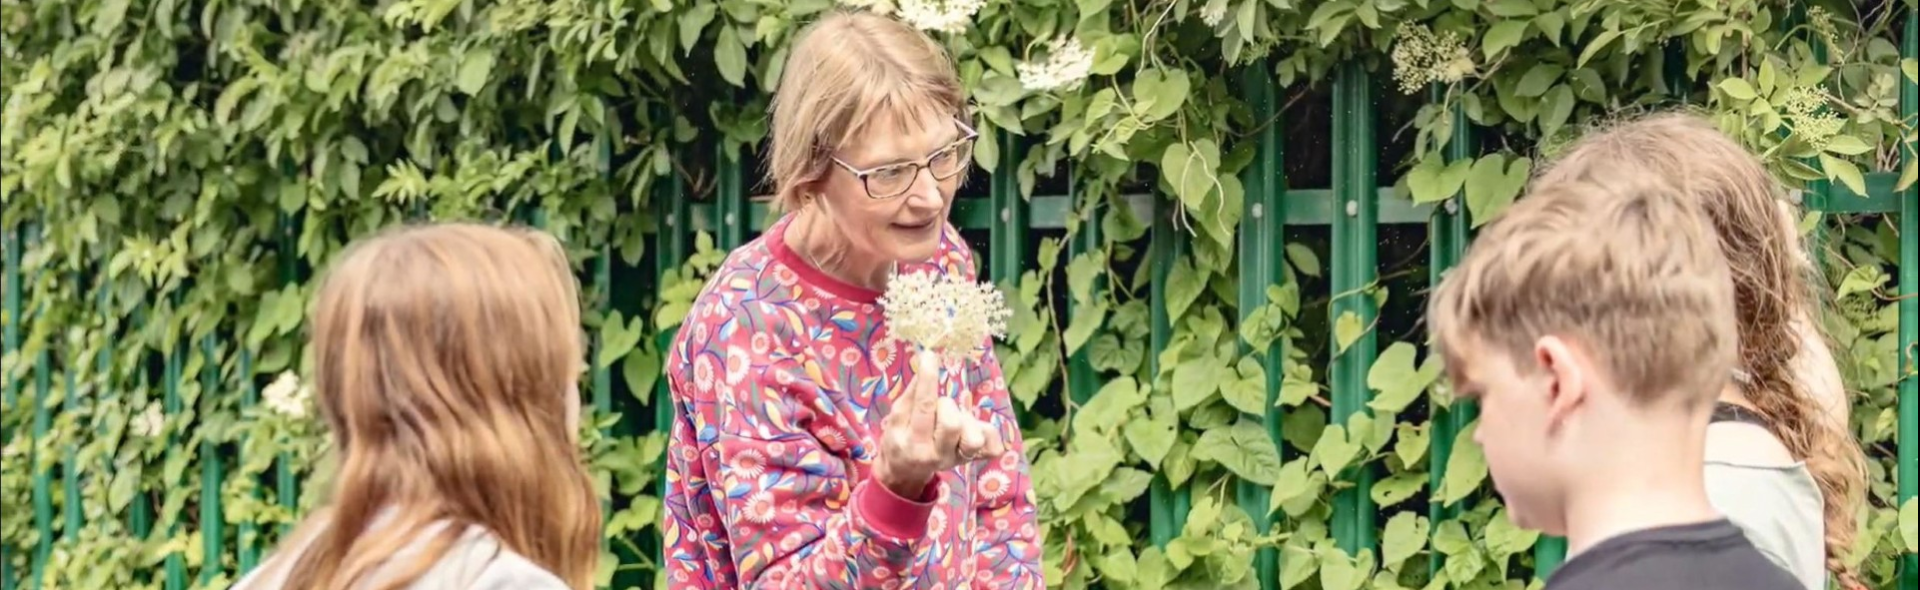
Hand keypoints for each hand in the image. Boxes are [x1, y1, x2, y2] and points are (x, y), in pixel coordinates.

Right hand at [874, 350, 1006, 497]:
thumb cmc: (900, 439)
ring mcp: (958, 460)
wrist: (906, 473)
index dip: (928, 379)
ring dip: (966, 421)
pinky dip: (987, 431)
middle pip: (952, 424)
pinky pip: (992, 446)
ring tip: (956, 420)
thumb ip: (911, 395)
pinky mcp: (974, 460)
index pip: (924, 407)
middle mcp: (937, 455)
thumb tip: (926, 364)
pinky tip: (973, 427)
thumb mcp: (896, 419)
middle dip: (946, 406)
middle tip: (939, 408)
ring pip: (974, 438)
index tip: (930, 356)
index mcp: (913, 442)